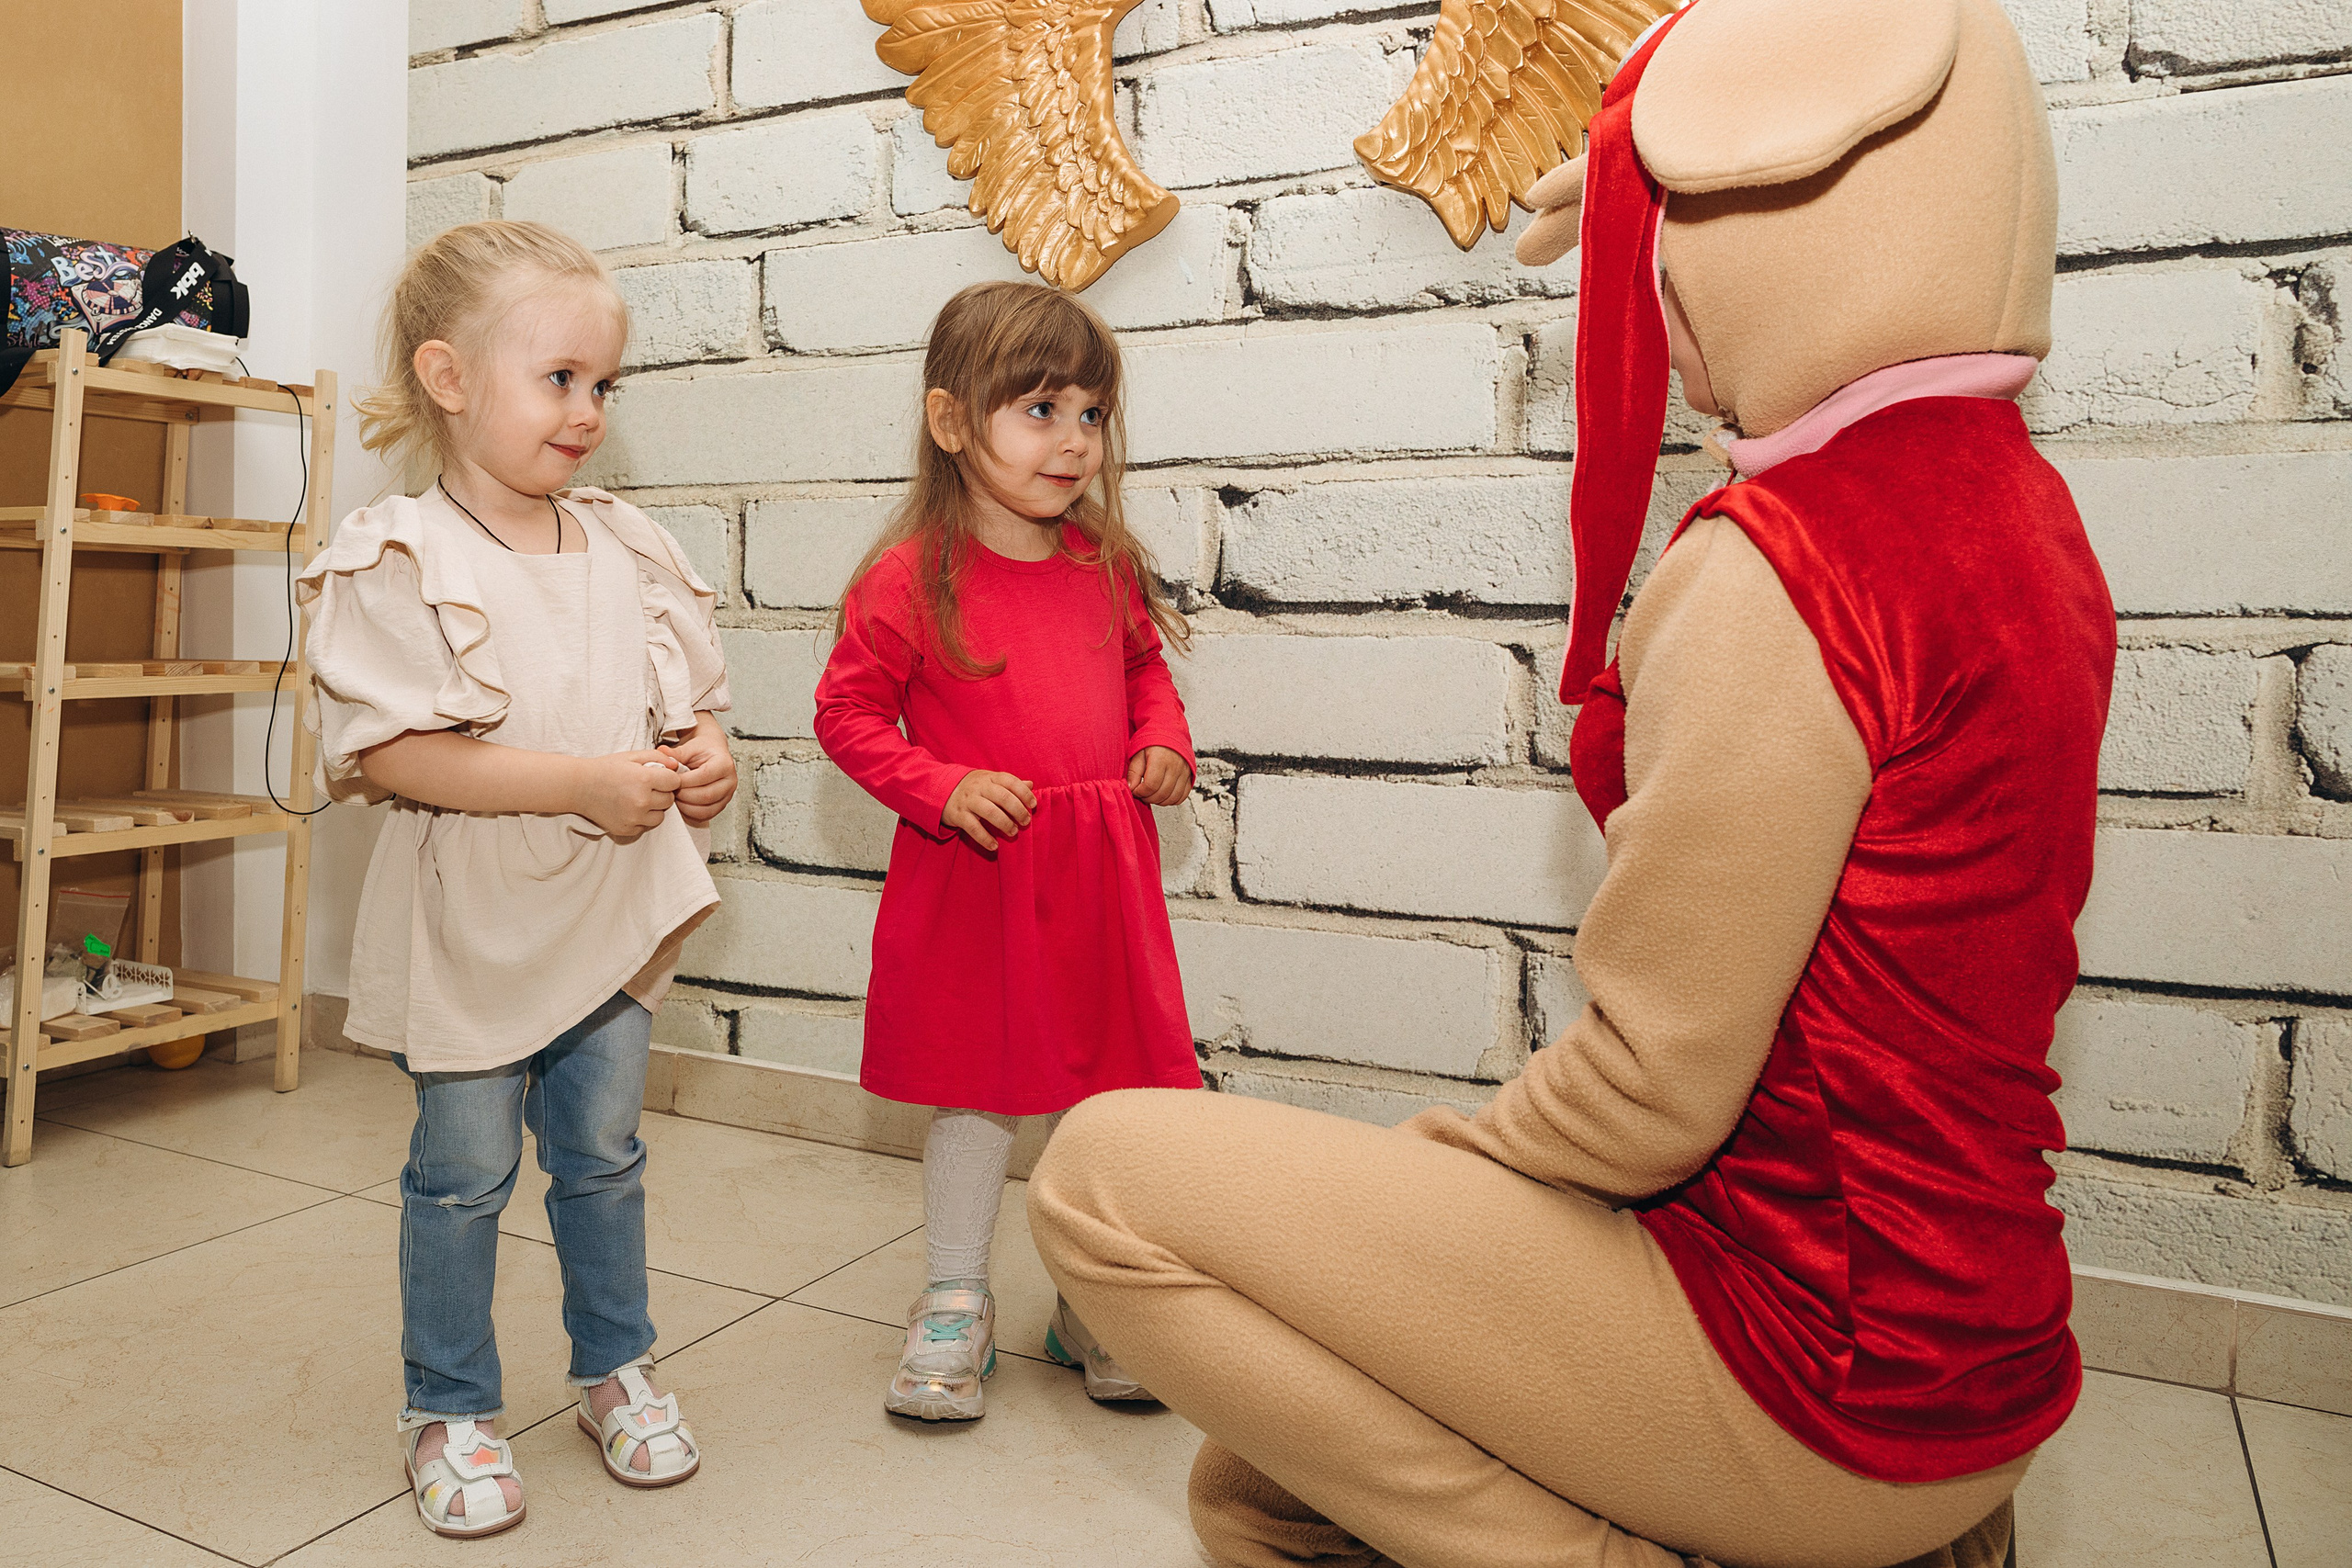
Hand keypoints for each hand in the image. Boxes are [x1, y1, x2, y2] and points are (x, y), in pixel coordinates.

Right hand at [572, 750, 680, 837]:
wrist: (578, 787)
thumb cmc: (606, 769)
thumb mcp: (631, 756)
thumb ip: (657, 758)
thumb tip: (676, 765)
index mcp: (644, 779)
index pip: (675, 782)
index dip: (668, 778)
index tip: (658, 776)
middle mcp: (640, 801)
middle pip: (669, 800)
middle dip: (662, 793)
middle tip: (646, 787)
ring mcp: (633, 818)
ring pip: (660, 816)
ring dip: (654, 808)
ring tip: (639, 798)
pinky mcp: (626, 830)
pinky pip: (646, 826)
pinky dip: (642, 819)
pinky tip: (629, 808)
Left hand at [659, 713, 737, 827]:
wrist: (713, 754)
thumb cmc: (703, 750)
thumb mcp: (690, 747)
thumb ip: (676, 753)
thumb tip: (662, 752)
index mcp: (724, 764)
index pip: (704, 776)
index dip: (684, 781)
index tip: (670, 780)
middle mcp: (730, 781)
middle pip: (706, 796)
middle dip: (683, 796)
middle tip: (670, 791)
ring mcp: (727, 795)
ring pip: (706, 810)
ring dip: (686, 807)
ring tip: (674, 797)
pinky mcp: (721, 805)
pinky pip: (705, 816)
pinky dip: (690, 814)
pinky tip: (681, 804)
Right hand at [942, 769, 1035, 852]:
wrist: (940, 789)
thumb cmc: (973, 787)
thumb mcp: (989, 780)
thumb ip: (1009, 784)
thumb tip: (1031, 785)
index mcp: (989, 777)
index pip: (1010, 781)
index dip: (1024, 793)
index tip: (1033, 805)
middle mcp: (979, 787)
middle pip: (1003, 797)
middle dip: (1018, 810)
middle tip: (1025, 822)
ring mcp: (968, 801)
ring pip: (990, 812)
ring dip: (1005, 824)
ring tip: (1013, 832)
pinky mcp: (958, 815)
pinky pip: (973, 828)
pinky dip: (985, 838)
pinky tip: (994, 846)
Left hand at [1126, 746, 1191, 806]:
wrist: (1171, 732)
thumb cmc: (1153, 742)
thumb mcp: (1138, 753)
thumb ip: (1134, 772)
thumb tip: (1131, 788)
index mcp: (1161, 759)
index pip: (1151, 785)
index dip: (1140, 792)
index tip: (1135, 790)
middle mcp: (1175, 766)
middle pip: (1162, 794)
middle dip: (1148, 798)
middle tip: (1141, 793)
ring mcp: (1184, 772)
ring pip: (1172, 798)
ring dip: (1159, 801)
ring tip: (1151, 794)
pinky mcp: (1189, 776)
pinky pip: (1182, 796)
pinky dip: (1172, 800)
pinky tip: (1163, 795)